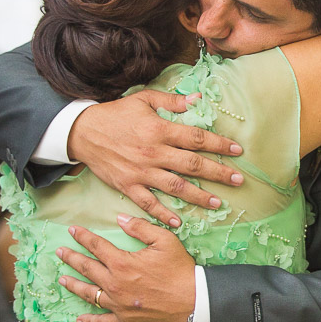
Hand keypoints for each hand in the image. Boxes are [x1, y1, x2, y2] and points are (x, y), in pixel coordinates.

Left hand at [56, 214, 194, 321]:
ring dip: (73, 285)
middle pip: (87, 268)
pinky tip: (80, 318)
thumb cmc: (180, 270)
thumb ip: (141, 228)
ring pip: (88, 293)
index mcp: (122, 263)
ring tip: (62, 279)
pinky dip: (89, 320)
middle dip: (71, 258)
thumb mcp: (165, 241)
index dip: (83, 237)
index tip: (72, 231)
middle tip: (60, 252)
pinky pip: (101, 321)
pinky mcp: (123, 321)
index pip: (96, 246)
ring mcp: (116, 304)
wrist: (194, 302)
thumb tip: (120, 218)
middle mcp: (114, 284)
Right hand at [69, 90, 244, 225]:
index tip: (237, 150)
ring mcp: (141, 171)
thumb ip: (172, 101)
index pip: (197, 138)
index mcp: (160, 129)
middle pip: (193, 165)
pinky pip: (148, 203)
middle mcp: (154, 152)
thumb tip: (198, 98)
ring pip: (176, 186)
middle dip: (218, 173)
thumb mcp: (144, 99)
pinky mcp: (128, 185)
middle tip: (239, 180)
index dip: (219, 144)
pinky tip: (178, 222)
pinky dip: (163, 214)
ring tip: (217, 203)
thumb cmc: (116, 114)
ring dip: (198, 196)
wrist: (82, 132)